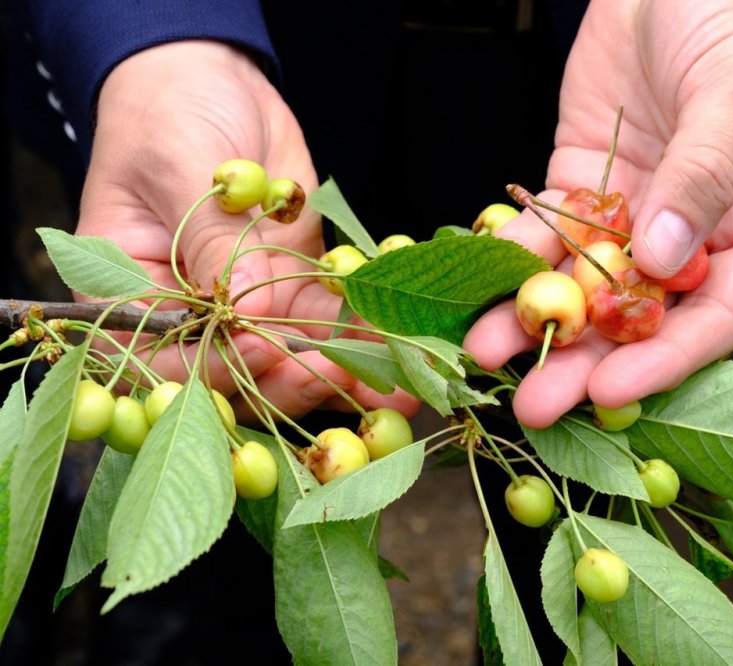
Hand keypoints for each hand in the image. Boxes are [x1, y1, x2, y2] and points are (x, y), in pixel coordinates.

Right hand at [77, 40, 418, 419]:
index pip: (168, 356)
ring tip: (396, 382)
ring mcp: (244, 308)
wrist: (209, 81)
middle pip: (236, 374)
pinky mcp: (290, 289)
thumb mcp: (180, 166)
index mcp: (129, 296)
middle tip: (343, 374)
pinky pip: (326, 324)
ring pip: (290, 360)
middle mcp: (187, 316)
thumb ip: (211, 239)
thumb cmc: (167, 113)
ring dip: (342, 373)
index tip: (267, 352)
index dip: (217, 366)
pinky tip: (402, 344)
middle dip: (292, 381)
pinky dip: (363, 336)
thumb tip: (247, 308)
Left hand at [465, 0, 732, 426]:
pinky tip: (481, 289)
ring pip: (583, 281)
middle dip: (585, 362)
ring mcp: (633, 211)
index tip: (612, 391)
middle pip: (638, 317)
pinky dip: (515, 258)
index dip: (664, 361)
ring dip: (536, 320)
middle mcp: (691, 233)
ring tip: (487, 354)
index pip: (715, 315)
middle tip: (535, 406)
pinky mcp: (584, 181)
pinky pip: (548, 229)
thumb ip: (704, 173)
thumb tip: (666, 258)